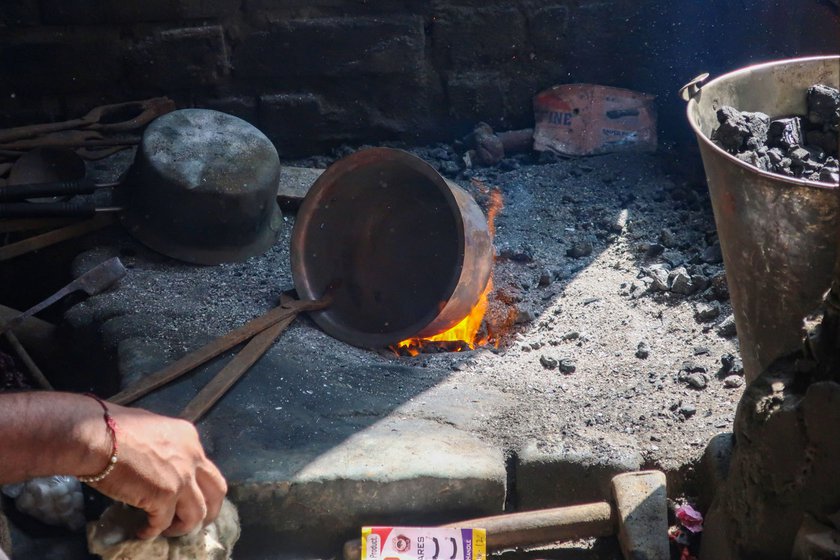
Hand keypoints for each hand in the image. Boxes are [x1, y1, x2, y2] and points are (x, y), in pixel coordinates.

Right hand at [84, 404, 226, 538]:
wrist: (96, 435)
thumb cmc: (112, 428)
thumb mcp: (151, 428)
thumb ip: (163, 445)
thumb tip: (158, 459)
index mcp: (189, 437)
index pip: (205, 467)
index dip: (198, 486)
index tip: (186, 496)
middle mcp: (193, 456)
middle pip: (217, 491)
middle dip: (210, 510)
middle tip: (195, 522)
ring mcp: (182, 477)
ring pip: (198, 513)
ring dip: (183, 526)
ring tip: (167, 530)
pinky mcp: (165, 495)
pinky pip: (163, 522)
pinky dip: (153, 531)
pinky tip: (142, 531)